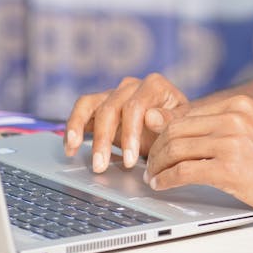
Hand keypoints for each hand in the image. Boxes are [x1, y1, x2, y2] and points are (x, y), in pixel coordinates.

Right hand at [64, 73, 188, 172]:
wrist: (173, 121)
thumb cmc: (178, 122)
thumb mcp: (183, 123)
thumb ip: (170, 120)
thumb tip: (151, 117)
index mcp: (154, 86)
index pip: (135, 107)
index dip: (130, 134)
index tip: (130, 160)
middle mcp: (131, 86)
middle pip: (110, 108)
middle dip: (103, 140)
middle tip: (100, 166)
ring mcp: (113, 94)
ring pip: (89, 104)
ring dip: (78, 128)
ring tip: (73, 148)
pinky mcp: (100, 106)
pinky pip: (82, 111)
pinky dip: (72, 127)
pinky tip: (69, 148)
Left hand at [142, 94, 252, 225]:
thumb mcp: (248, 133)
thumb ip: (213, 125)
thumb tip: (166, 119)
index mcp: (238, 105)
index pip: (186, 114)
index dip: (165, 133)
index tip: (158, 148)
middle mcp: (233, 117)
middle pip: (175, 130)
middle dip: (157, 149)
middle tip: (151, 165)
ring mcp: (231, 141)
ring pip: (175, 149)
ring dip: (158, 165)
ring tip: (154, 176)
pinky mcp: (229, 168)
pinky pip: (184, 171)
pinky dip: (167, 179)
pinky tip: (163, 185)